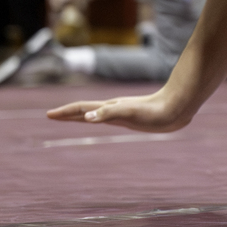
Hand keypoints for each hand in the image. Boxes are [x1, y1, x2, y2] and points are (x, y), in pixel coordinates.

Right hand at [46, 89, 191, 132]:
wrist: (177, 107)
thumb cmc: (154, 111)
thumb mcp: (129, 113)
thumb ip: (108, 113)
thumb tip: (87, 117)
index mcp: (109, 107)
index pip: (81, 109)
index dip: (65, 113)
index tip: (48, 115)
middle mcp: (114, 108)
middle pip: (85, 109)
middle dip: (68, 114)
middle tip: (52, 115)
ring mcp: (123, 111)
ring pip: (96, 113)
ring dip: (81, 115)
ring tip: (72, 118)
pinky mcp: (133, 117)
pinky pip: (109, 118)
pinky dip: (99, 119)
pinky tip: (101, 119)